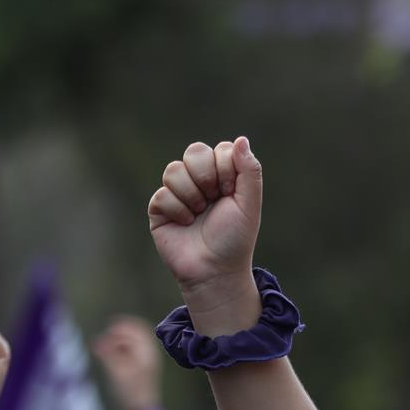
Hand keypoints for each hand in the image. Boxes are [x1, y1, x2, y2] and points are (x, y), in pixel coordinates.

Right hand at [91, 317, 162, 409]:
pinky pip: (132, 354)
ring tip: (104, 347)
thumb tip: (96, 341)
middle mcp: (150, 355)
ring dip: (119, 342)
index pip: (137, 329)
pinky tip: (111, 356)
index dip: (122, 325)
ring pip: (133, 345)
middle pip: (136, 335)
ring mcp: (147, 363)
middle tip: (105, 335)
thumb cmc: (130, 392)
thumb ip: (106, 354)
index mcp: (147, 352)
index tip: (108, 327)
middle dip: (120, 333)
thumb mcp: (116, 371)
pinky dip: (121, 351)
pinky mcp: (142, 371)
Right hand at [148, 137, 263, 333]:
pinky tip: (185, 224)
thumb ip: (249, 170)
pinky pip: (162, 194)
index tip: (229, 193)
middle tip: (213, 199)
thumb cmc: (234, 239)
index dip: (225, 168)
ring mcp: (178, 193)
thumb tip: (240, 139)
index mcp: (222, 176)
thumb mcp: (249, 204)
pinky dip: (177, 210)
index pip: (219, 149)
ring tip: (198, 214)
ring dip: (191, 194)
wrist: (215, 270)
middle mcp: (199, 181)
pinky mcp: (160, 209)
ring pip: (174, 169)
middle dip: (206, 175)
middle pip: (194, 151)